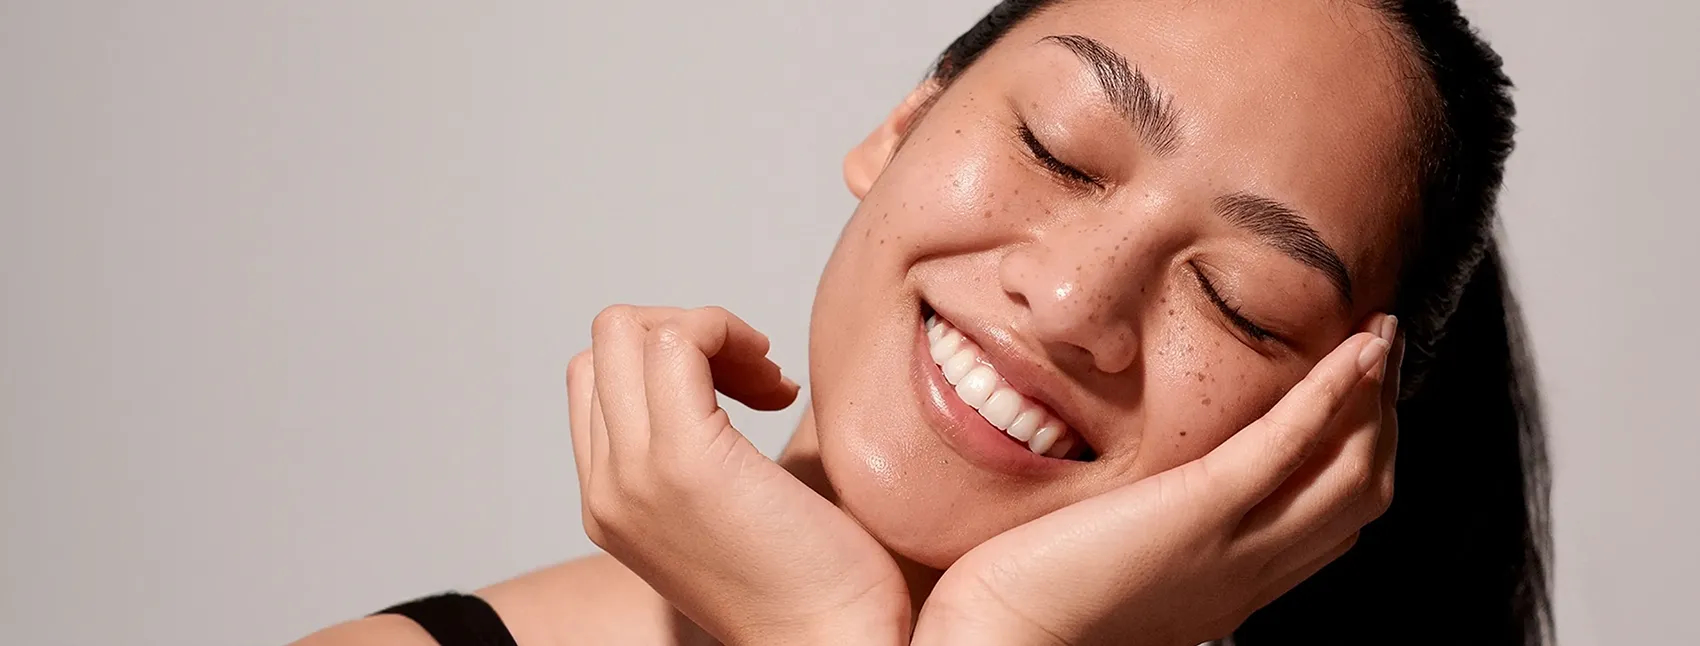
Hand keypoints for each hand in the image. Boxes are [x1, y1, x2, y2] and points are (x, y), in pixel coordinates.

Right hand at [568, 305, 909, 644]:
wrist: (829, 645)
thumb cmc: (809, 578)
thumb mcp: (730, 505)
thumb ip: (703, 448)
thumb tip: (739, 369)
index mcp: (611, 499)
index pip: (597, 376)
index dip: (672, 358)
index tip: (746, 391)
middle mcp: (606, 487)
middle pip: (607, 341)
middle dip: (689, 331)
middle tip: (757, 378)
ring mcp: (634, 474)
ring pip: (629, 330)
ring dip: (711, 330)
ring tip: (767, 383)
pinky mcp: (684, 462)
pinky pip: (677, 341)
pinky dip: (728, 333)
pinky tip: (777, 389)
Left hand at [914, 316, 1402, 645]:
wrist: (1000, 639)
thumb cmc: (1031, 605)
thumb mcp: (1118, 566)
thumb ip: (1149, 530)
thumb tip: (1142, 495)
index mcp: (1230, 583)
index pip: (1328, 522)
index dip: (1355, 457)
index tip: (1358, 399)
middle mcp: (1249, 570)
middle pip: (1357, 494)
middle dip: (1382, 417)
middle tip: (1382, 351)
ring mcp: (1233, 544)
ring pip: (1347, 473)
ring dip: (1373, 395)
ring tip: (1380, 336)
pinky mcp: (1200, 512)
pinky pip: (1288, 445)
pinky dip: (1333, 394)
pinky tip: (1356, 350)